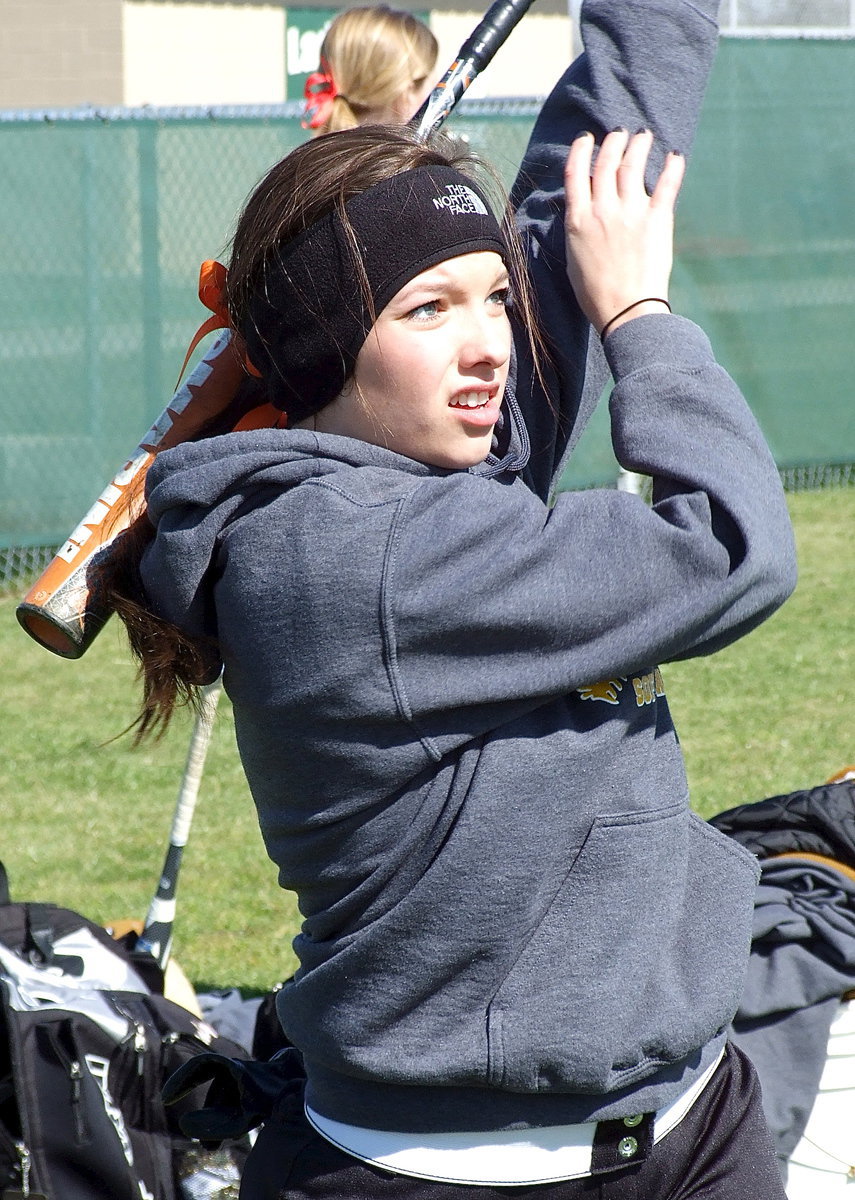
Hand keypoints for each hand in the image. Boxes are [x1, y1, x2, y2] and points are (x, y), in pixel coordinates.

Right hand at [563, 129, 684, 336]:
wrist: (625, 311)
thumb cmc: (595, 294)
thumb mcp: (573, 259)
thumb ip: (578, 229)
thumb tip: (581, 211)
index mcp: (578, 220)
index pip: (576, 173)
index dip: (581, 151)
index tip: (587, 139)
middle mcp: (603, 210)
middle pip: (606, 163)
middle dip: (613, 142)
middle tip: (619, 134)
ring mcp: (631, 213)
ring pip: (633, 166)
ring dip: (639, 146)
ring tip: (644, 136)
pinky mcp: (657, 220)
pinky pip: (667, 185)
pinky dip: (673, 167)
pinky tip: (676, 156)